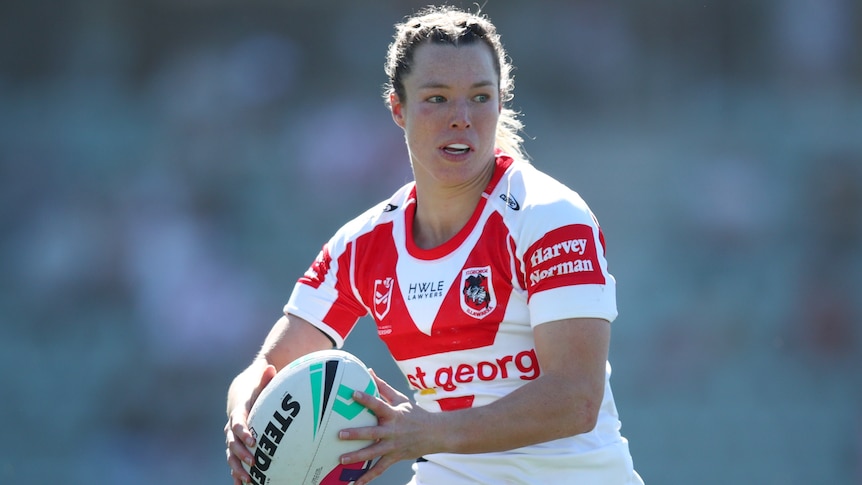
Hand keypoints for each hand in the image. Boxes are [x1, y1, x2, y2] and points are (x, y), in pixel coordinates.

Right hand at [224, 364, 276, 484]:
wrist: (242, 397)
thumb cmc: (255, 391)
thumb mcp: (260, 383)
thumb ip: (265, 378)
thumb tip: (270, 366)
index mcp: (239, 414)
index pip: (238, 423)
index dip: (244, 432)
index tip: (253, 440)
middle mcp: (232, 429)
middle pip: (232, 443)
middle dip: (242, 454)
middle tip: (254, 462)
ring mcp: (232, 440)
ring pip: (231, 456)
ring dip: (237, 468)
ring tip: (248, 479)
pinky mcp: (235, 448)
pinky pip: (233, 463)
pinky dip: (235, 475)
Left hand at [337, 370, 440, 484]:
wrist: (435, 434)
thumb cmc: (415, 414)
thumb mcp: (400, 399)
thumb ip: (383, 387)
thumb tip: (369, 371)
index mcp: (394, 414)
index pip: (379, 404)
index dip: (367, 399)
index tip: (353, 393)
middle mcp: (393, 431)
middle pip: (372, 433)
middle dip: (356, 434)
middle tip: (339, 434)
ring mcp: (393, 446)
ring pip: (373, 453)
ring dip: (357, 457)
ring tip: (341, 460)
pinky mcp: (394, 458)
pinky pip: (379, 469)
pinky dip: (367, 477)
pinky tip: (355, 483)